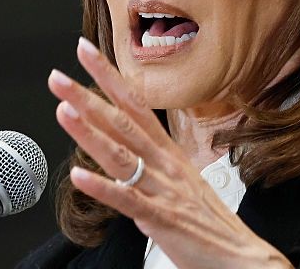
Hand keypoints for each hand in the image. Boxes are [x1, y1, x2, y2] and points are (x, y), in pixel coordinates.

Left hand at [48, 38, 292, 268]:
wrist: (241, 256)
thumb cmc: (208, 221)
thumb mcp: (182, 179)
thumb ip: (153, 160)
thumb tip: (126, 141)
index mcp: (169, 152)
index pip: (134, 104)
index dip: (109, 77)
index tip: (84, 52)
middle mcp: (165, 164)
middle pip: (122, 122)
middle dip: (87, 97)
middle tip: (58, 77)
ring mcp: (163, 189)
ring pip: (120, 155)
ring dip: (89, 132)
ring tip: (63, 111)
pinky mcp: (161, 218)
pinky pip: (127, 200)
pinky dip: (102, 188)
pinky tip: (79, 177)